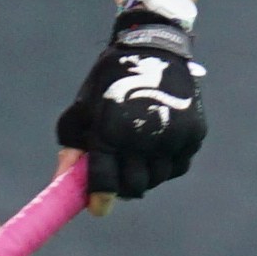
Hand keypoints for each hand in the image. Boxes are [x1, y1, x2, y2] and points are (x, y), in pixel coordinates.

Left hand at [57, 0, 207, 202]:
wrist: (155, 48)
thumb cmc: (110, 81)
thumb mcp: (84, 110)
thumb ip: (73, 150)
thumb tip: (63, 184)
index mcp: (111, 129)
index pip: (105, 181)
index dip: (100, 199)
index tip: (98, 207)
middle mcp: (144, 136)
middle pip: (134, 187)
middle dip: (122, 186)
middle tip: (117, 173)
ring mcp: (173, 136)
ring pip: (157, 178)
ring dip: (145, 172)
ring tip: (137, 148)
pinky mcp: (194, 134)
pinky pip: (177, 166)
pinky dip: (166, 162)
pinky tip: (157, 141)